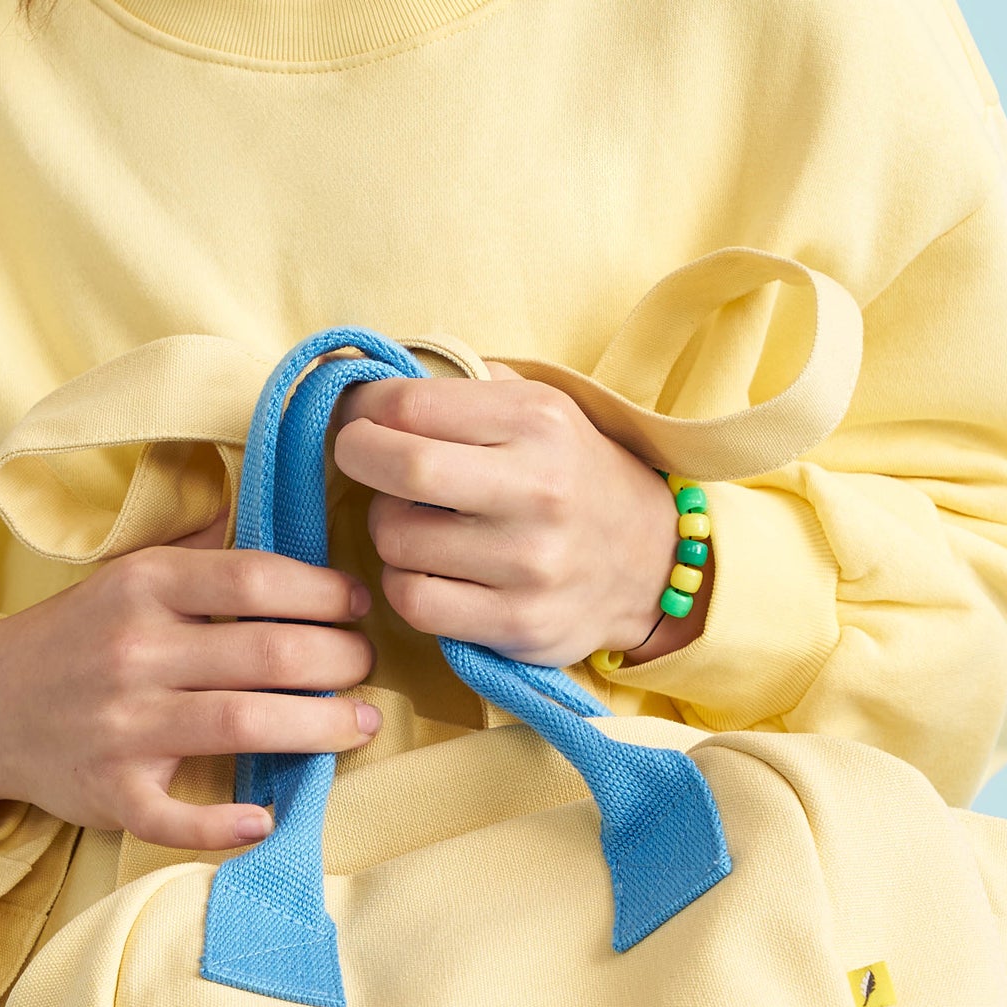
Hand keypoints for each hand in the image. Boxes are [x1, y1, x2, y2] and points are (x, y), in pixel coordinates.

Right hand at [0, 515, 378, 849]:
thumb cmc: (78, 638)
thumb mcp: (127, 574)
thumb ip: (200, 552)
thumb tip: (278, 516)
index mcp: (144, 587)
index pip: (256, 579)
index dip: (324, 591)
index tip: (358, 605)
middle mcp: (136, 651)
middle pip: (268, 652)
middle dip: (339, 659)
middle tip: (365, 665)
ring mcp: (122, 725)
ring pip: (244, 723)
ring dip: (320, 727)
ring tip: (362, 724)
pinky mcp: (109, 790)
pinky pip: (174, 816)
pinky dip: (224, 826)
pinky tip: (267, 820)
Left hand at [333, 367, 704, 669]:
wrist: (649, 562)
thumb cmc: (570, 475)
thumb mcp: (538, 408)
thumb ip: (462, 388)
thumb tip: (367, 383)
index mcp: (537, 421)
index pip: (412, 404)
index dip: (362, 408)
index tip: (357, 415)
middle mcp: (538, 489)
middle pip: (402, 468)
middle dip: (359, 460)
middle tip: (361, 460)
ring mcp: (529, 564)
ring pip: (398, 540)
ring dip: (387, 529)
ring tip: (415, 523)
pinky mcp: (518, 623)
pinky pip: (415, 601)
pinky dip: (404, 584)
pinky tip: (427, 571)